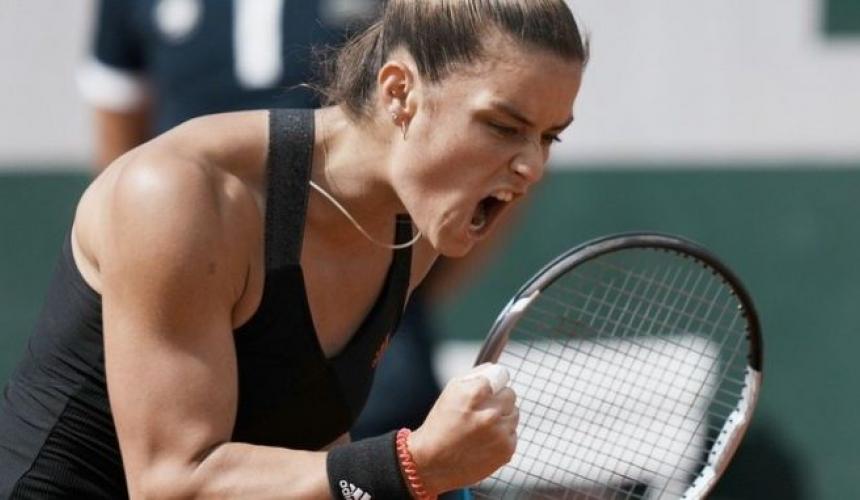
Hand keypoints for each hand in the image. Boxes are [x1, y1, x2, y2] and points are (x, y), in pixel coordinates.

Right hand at [408, 364, 518, 493]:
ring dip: (501, 417)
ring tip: (480, 428)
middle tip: (480, 411)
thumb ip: (476, 375)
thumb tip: (497, 369)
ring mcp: (500, 433)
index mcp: (475, 393)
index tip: (486, 389)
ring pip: (514, 413)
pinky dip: (501, 436)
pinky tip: (483, 442)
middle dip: (498, 399)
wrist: (433, 462)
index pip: (502, 374)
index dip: (492, 381)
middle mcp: (490, 413)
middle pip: (510, 393)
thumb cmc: (441, 422)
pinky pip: (512, 433)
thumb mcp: (451, 391)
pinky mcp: (507, 450)